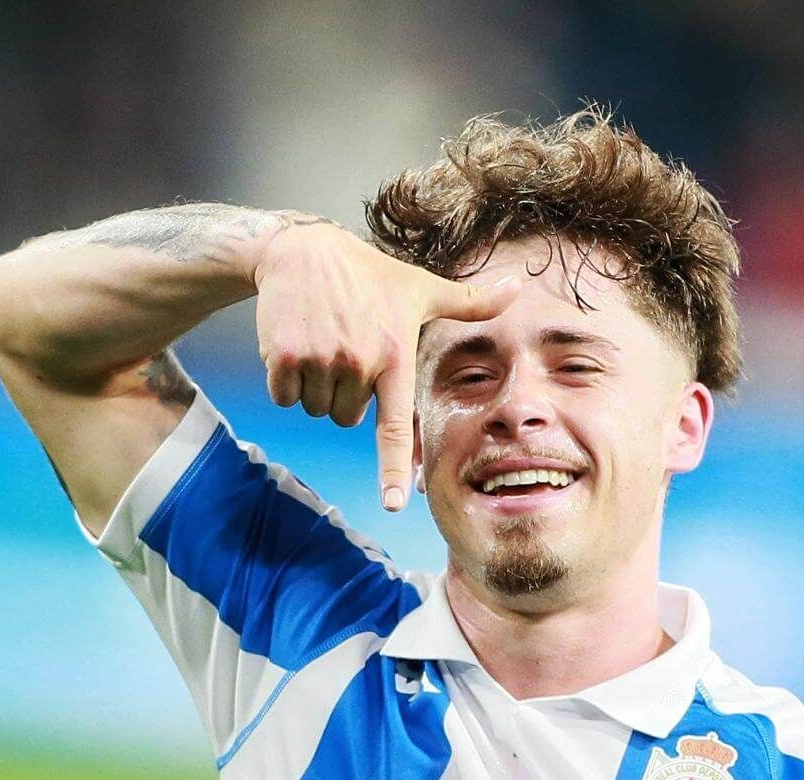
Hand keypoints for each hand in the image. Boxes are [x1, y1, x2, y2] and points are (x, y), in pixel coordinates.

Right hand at [252, 218, 519, 509]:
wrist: (303, 252)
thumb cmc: (369, 275)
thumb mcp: (421, 287)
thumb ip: (470, 302)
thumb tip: (519, 288)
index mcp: (395, 355)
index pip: (394, 425)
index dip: (392, 469)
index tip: (393, 504)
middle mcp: (359, 363)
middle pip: (347, 419)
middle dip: (345, 394)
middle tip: (347, 349)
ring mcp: (320, 361)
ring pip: (316, 410)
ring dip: (316, 388)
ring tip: (324, 343)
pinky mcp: (284, 359)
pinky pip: (285, 398)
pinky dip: (286, 380)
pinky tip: (297, 344)